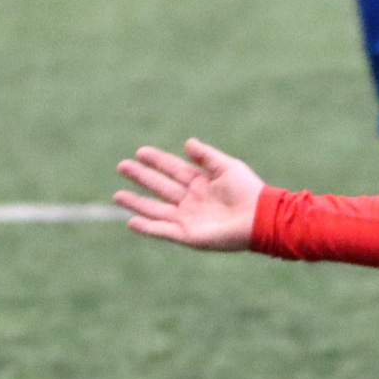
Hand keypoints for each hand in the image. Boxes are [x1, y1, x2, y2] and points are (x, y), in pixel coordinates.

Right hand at [114, 139, 264, 250]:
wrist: (260, 218)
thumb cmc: (248, 191)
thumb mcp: (226, 167)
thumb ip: (205, 156)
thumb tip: (187, 143)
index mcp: (201, 183)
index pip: (173, 169)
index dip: (157, 161)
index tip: (140, 152)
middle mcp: (192, 201)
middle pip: (161, 187)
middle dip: (142, 177)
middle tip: (122, 166)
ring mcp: (189, 219)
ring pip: (157, 210)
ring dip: (137, 204)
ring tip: (117, 196)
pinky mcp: (190, 236)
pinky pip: (164, 231)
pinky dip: (148, 227)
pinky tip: (131, 221)